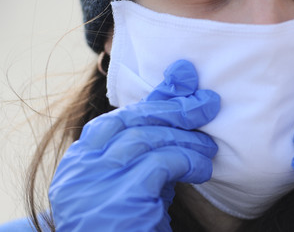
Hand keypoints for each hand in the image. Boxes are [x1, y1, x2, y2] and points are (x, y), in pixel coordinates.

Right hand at [49, 60, 219, 230]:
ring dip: (187, 138)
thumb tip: (180, 108)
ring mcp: (96, 182)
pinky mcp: (120, 199)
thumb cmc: (126, 226)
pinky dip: (187, 159)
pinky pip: (160, 163)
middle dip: (176, 107)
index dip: (156, 95)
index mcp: (83, 159)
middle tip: (209, 101)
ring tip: (210, 146)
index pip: (122, 116)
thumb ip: (150, 149)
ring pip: (149, 138)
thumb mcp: (137, 181)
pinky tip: (202, 167)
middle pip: (135, 120)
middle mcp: (83, 167)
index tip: (184, 77)